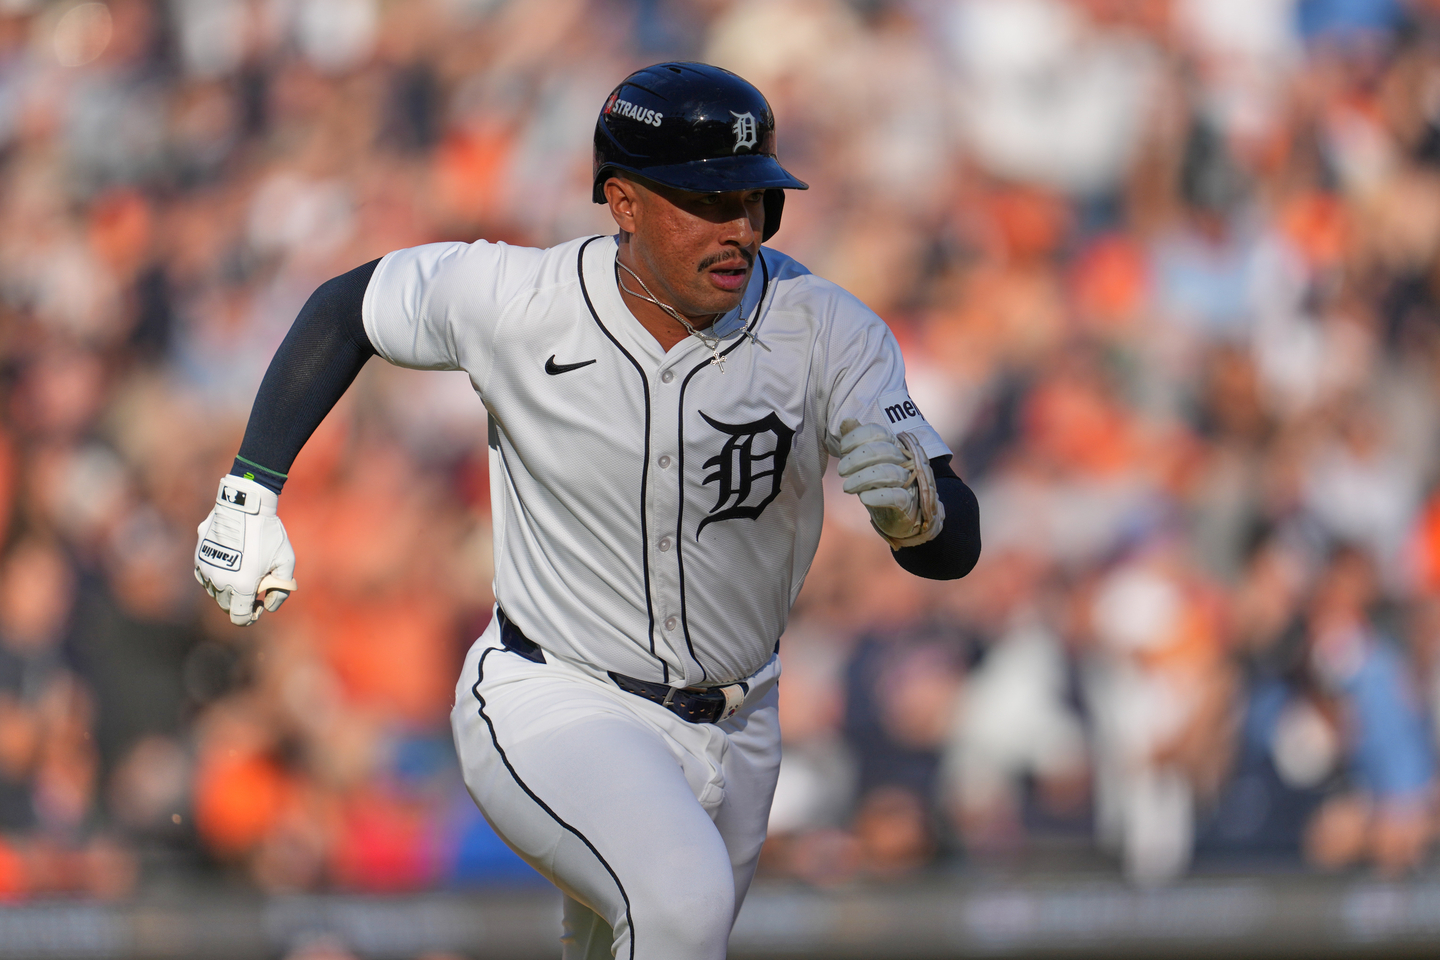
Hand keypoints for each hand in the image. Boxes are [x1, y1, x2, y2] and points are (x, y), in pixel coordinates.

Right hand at [194, 475, 295, 625]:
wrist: (244, 505)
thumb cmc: (268, 533)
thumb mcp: (285, 561)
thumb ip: (281, 590)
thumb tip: (269, 607)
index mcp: (242, 586)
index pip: (240, 618)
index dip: (250, 617)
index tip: (259, 607)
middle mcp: (220, 581)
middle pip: (227, 605)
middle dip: (241, 601)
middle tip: (256, 586)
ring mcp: (206, 569)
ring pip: (215, 591)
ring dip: (228, 589)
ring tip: (245, 571)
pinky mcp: (199, 557)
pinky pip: (205, 577)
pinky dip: (216, 577)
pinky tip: (230, 563)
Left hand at [837, 418, 943, 548]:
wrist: (901, 516)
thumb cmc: (881, 486)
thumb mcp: (867, 464)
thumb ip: (858, 443)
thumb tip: (847, 421)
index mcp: (893, 446)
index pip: (877, 432)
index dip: (856, 437)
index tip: (842, 449)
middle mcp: (904, 460)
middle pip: (882, 450)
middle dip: (856, 459)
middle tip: (841, 470)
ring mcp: (909, 482)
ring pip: (888, 473)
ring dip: (862, 479)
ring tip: (847, 487)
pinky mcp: (909, 504)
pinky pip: (896, 496)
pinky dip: (878, 496)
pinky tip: (864, 498)